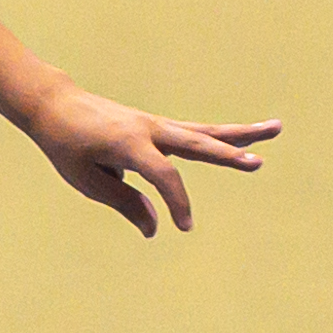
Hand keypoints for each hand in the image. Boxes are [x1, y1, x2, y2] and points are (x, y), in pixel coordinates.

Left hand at [24, 89, 279, 236]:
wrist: (56, 104)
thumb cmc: (67, 145)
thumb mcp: (88, 181)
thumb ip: (124, 202)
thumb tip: (156, 227)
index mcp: (129, 143)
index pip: (164, 175)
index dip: (177, 201)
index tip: (184, 226)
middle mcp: (149, 128)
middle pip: (198, 142)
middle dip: (229, 154)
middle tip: (259, 162)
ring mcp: (156, 124)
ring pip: (205, 131)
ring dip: (241, 133)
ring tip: (276, 128)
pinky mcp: (158, 127)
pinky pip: (195, 132)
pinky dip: (220, 136)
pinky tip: (244, 139)